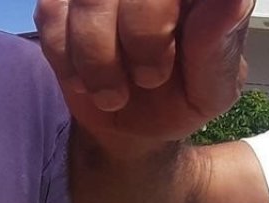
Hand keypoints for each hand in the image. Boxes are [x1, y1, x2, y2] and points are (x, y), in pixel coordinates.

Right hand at [34, 0, 254, 143]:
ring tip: (114, 93)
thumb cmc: (181, 98)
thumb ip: (217, 45)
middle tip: (149, 79)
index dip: (160, 16)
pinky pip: (51, 12)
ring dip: (97, 58)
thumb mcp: (210, 89)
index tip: (175, 48)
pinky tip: (85, 78)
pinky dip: (66, 57)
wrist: (133, 124)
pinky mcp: (63, 0)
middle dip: (140, 37)